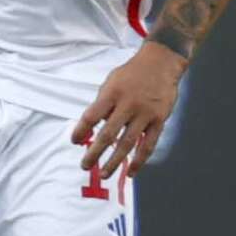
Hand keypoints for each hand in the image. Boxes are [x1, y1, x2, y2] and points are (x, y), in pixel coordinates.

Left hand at [73, 42, 185, 175]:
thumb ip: (102, 103)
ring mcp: (145, 114)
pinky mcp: (159, 120)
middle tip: (85, 165)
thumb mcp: (111, 81)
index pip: (91, 116)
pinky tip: (130, 172)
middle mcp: (128, 104)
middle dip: (94, 152)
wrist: (161, 62)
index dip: (81, 130)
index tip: (74, 141)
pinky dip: (139, 160)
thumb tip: (90, 128)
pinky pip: (148, 145)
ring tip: (104, 173)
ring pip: (127, 143)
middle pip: (107, 134)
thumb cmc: (131, 74)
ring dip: (114, 161)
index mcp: (111, 94)